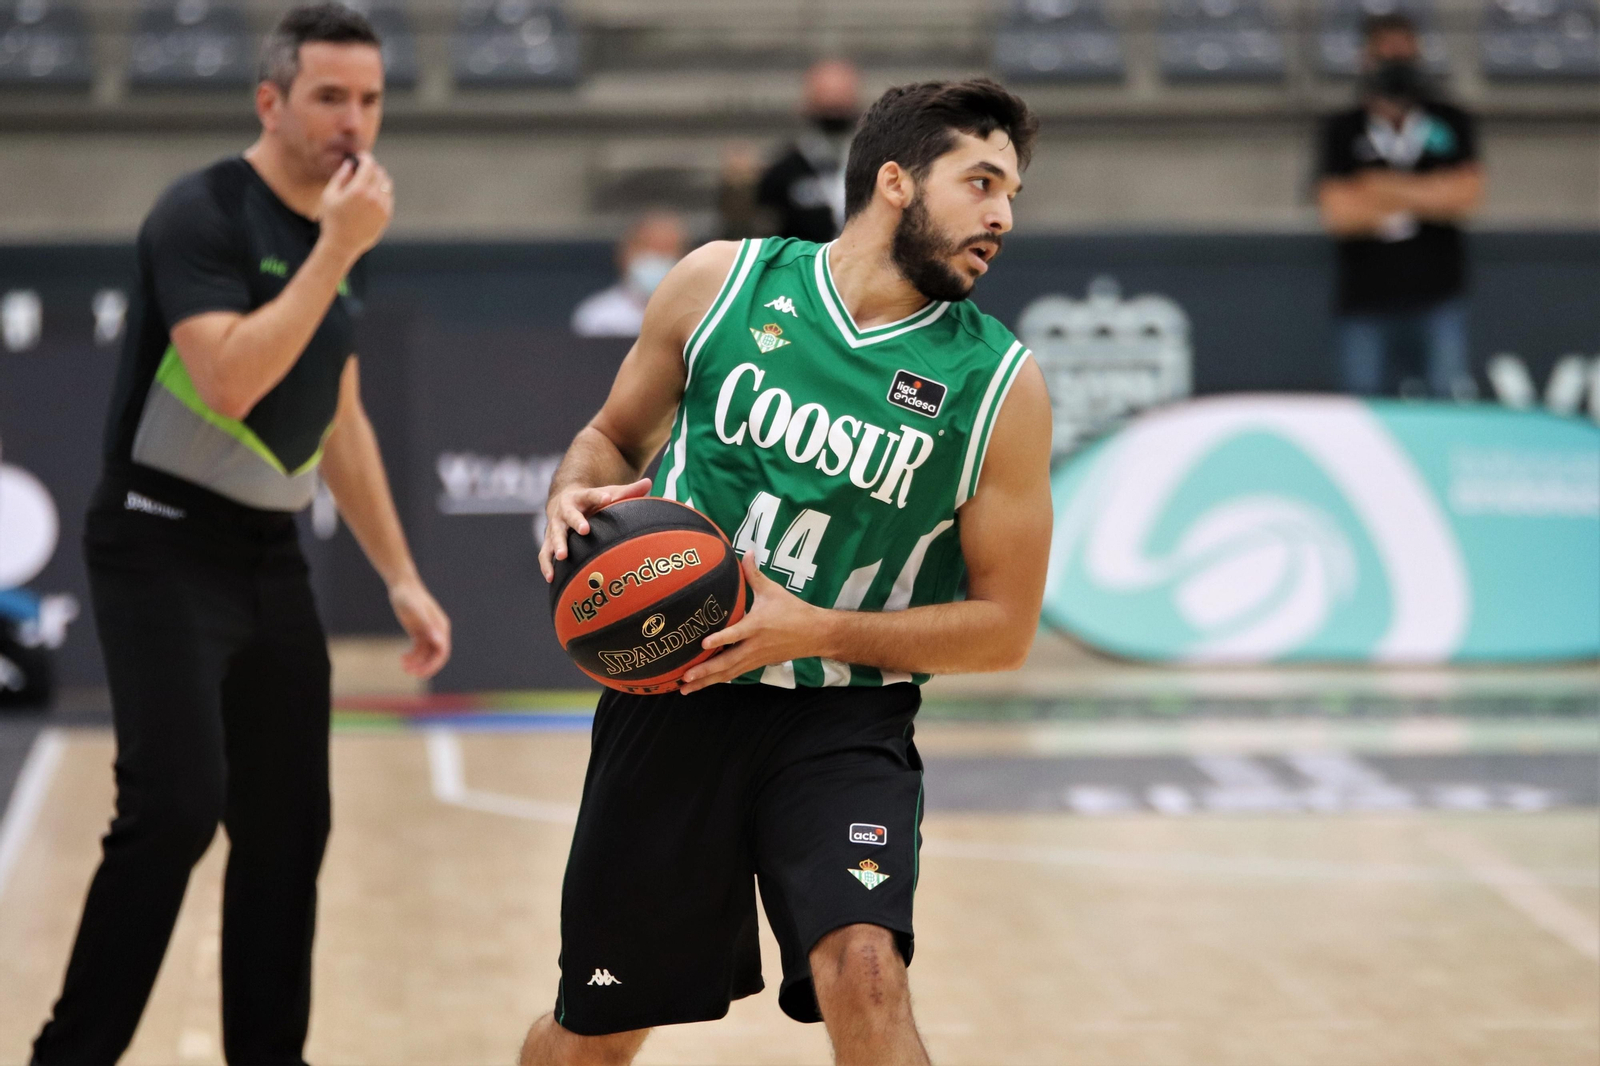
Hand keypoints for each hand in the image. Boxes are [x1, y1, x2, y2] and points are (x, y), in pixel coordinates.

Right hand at [319, 152, 392, 262]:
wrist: (342, 244)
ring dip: (379, 179)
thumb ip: (341, 176)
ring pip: (386, 184)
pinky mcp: (386, 216)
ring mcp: (382, 207)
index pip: (369, 165)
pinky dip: (382, 192)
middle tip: (365, 168)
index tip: (362, 157)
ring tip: (370, 180)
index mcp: (358, 190)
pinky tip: (374, 193)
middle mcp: (373, 197)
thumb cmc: (332, 219)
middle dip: (372, 168)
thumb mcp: (329, 195)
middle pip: (379, 173)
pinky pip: (388, 197)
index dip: (366, 158)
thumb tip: (350, 164)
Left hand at [389, 577, 450, 677]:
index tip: (421, 673)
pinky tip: (402, 658)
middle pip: (435, 656)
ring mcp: (428, 632)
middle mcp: (437, 631)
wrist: (402, 586)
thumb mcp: (416, 611)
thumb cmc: (410, 596)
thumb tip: (439, 641)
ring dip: (416, 663)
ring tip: (403, 666)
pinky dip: (411, 656)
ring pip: (425, 655)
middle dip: (425, 667)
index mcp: (441, 627)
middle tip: (411, 673)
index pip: (442, 651)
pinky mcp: (418, 632)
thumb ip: (428, 625)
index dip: (433, 664)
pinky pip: (418, 650)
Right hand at [538, 478, 652, 581]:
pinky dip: (546, 565)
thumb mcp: (607, 493)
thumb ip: (628, 491)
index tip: (608, 499)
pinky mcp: (548, 541)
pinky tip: (551, 578)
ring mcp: (555, 526)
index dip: (598, 497)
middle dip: (577, 522)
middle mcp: (565, 511)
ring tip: (563, 557)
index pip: (590, 495)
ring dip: (558, 546)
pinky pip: (544, 554)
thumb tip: (648, 483)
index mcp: (580, 498)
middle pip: (569, 515)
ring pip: (554, 536)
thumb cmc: (592, 501)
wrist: (563, 501)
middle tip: (585, 530)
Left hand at [678, 555, 828, 693]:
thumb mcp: (773, 590)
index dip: (720, 640)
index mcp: (757, 626)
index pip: (736, 634)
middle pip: (727, 662)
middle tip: (684, 678)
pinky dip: (718, 680)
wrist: (814, 634)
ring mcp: (755, 658)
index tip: (703, 644)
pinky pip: (735, 674)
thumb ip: (754, 574)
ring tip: (685, 689)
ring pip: (728, 673)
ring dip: (707, 682)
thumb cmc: (792, 610)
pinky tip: (704, 685)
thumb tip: (746, 551)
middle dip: (705, 671)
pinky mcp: (757, 664)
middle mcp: (754, 646)